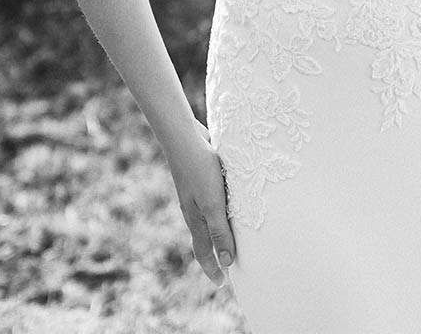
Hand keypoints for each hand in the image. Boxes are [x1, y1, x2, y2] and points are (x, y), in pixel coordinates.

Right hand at [163, 117, 236, 286]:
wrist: (184, 137)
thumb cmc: (200, 170)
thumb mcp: (212, 203)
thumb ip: (219, 230)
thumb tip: (227, 262)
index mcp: (195, 219)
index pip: (204, 251)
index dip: (213, 268)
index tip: (223, 283)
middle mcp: (194, 209)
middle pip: (206, 237)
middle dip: (217, 252)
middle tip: (231, 264)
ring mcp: (196, 193)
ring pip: (209, 218)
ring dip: (221, 229)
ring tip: (236, 235)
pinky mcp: (203, 178)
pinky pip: (213, 200)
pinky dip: (222, 208)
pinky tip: (232, 200)